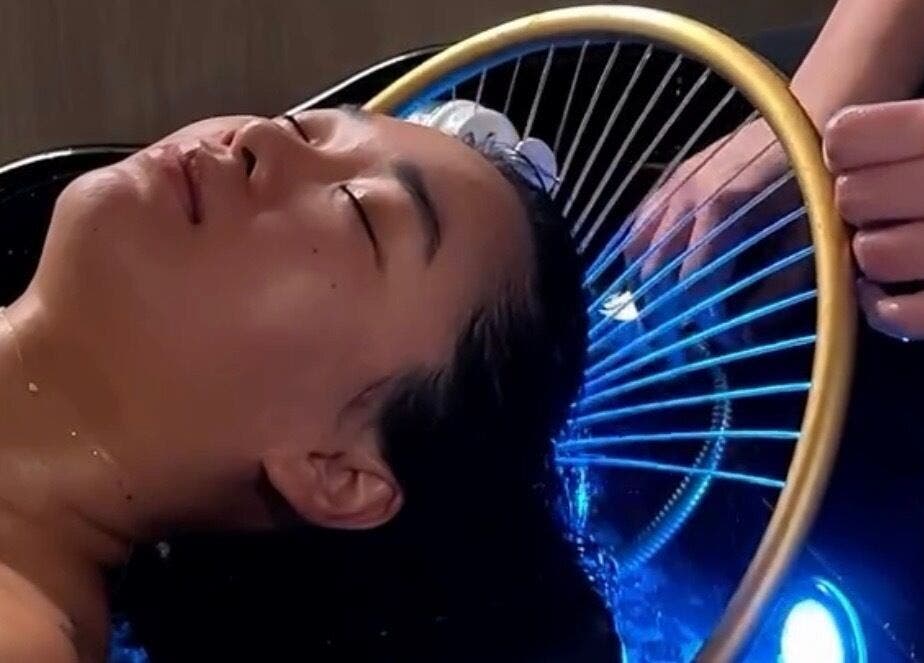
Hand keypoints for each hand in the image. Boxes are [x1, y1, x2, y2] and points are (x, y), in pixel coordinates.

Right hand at [621, 119, 802, 341]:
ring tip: (649, 305)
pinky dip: (636, 247)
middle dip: (660, 305)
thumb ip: (773, 289)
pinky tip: (640, 267)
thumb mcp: (807, 240)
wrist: (809, 119)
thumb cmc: (815, 183)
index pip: (693, 280)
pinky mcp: (674, 176)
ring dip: (641, 278)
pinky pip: (640, 218)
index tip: (703, 341)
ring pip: (637, 242)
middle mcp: (688, 198)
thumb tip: (742, 334)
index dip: (697, 316)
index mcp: (722, 214)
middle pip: (656, 266)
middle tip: (666, 334)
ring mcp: (676, 184)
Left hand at [825, 100, 923, 339]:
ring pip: (874, 255)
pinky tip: (887, 292)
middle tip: (884, 199)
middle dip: (859, 200)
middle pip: (853, 197)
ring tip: (897, 238)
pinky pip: (905, 316)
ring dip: (874, 251)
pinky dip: (884, 309)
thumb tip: (842, 136)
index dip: (846, 145)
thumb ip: (915, 123)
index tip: (859, 152)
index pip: (849, 137)